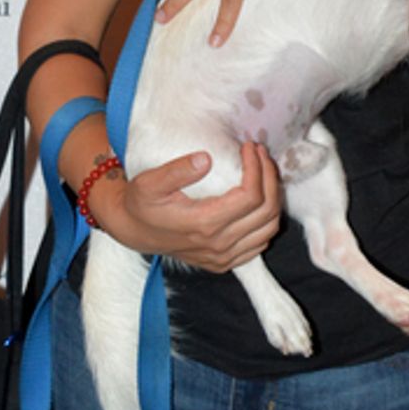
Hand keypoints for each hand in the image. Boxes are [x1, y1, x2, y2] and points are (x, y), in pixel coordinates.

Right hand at [92, 139, 281, 269]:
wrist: (135, 232)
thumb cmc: (142, 203)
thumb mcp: (150, 182)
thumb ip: (177, 171)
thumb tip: (205, 159)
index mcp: (204, 223)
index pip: (251, 196)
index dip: (257, 168)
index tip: (249, 147)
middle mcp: (219, 244)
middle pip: (266, 212)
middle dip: (270, 177)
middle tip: (260, 153)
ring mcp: (223, 257)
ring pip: (268, 229)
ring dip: (273, 197)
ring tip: (263, 171)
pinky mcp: (225, 262)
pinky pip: (260, 244)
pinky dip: (267, 220)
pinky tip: (258, 198)